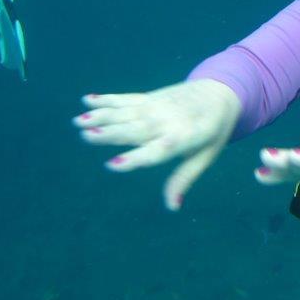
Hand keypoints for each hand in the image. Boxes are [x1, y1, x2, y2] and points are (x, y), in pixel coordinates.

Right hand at [74, 79, 241, 209]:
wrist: (221, 92)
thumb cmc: (213, 131)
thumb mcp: (205, 156)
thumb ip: (185, 177)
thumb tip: (173, 207)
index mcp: (184, 138)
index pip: (158, 150)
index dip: (135, 158)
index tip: (112, 164)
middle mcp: (168, 120)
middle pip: (137, 129)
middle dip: (111, 133)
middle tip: (87, 136)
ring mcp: (158, 106)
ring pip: (127, 112)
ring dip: (101, 116)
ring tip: (79, 121)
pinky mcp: (151, 97)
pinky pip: (127, 99)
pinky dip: (107, 100)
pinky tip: (87, 100)